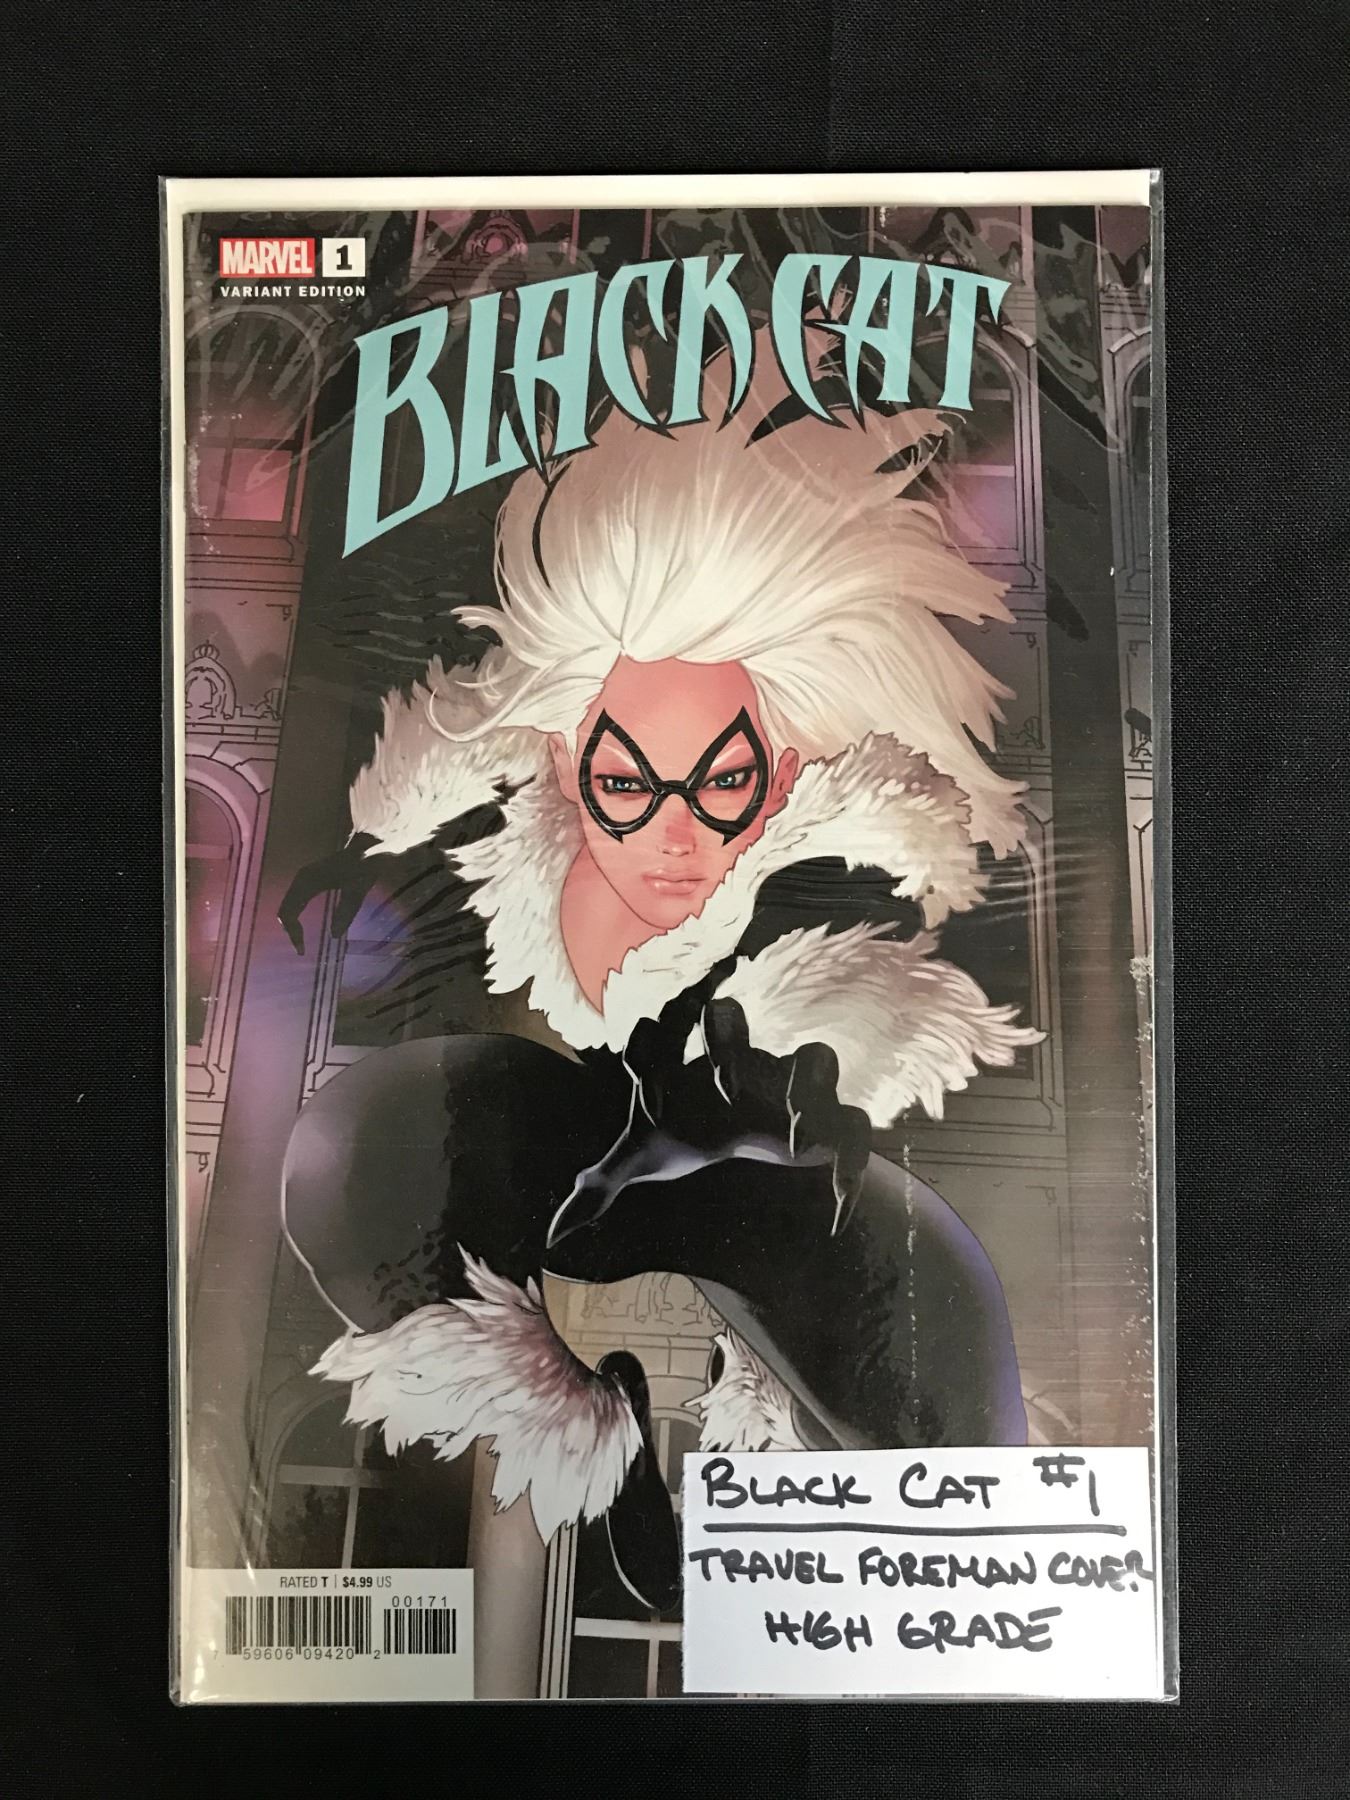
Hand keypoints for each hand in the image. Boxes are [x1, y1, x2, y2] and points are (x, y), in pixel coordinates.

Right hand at [277, 832, 385, 954]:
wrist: (368, 846)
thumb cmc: (363, 866)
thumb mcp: (357, 890)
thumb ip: (346, 911)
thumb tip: (334, 935)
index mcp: (307, 881)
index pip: (289, 913)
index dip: (293, 933)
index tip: (302, 950)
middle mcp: (301, 878)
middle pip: (285, 910)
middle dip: (291, 931)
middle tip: (301, 949)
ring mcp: (304, 878)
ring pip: (288, 905)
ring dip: (292, 924)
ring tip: (301, 942)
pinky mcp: (310, 879)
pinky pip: (296, 901)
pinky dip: (296, 916)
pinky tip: (303, 927)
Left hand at [548, 970, 870, 1245]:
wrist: (748, 1137)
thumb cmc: (693, 1131)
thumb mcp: (646, 1158)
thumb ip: (600, 1185)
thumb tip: (551, 1238)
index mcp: (690, 1061)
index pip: (665, 1026)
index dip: (653, 1040)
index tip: (649, 1081)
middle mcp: (742, 1061)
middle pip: (732, 1022)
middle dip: (726, 1039)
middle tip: (720, 1079)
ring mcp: (791, 1086)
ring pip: (814, 1059)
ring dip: (806, 1087)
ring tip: (794, 1135)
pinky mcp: (831, 1123)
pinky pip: (855, 1130)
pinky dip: (850, 1166)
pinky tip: (834, 1205)